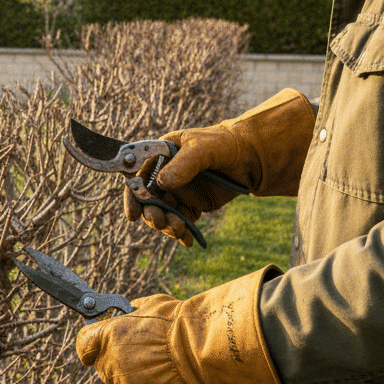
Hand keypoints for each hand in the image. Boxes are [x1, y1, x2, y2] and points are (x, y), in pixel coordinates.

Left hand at [76, 267, 297, 383]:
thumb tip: (126, 311)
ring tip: (162, 374)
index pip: (84, 346)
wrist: (200, 350)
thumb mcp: (150, 305)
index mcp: (106, 337)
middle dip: (121, 363)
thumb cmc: (180, 323)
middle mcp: (109, 365)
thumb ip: (130, 312)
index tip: (101, 346)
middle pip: (105, 369)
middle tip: (147, 357)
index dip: (93, 346)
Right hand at [125, 89, 314, 243]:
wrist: (251, 157)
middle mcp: (164, 174)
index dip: (132, 194)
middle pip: (147, 199)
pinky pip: (180, 221)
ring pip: (162, 213)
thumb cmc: (224, 143)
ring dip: (167, 225)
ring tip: (180, 230)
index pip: (137, 175)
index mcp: (160, 155)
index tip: (133, 214)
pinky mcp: (191, 205)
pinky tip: (188, 240)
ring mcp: (177, 191)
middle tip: (162, 224)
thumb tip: (162, 183)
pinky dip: (181, 232)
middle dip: (152, 214)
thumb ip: (184, 164)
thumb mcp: (204, 148)